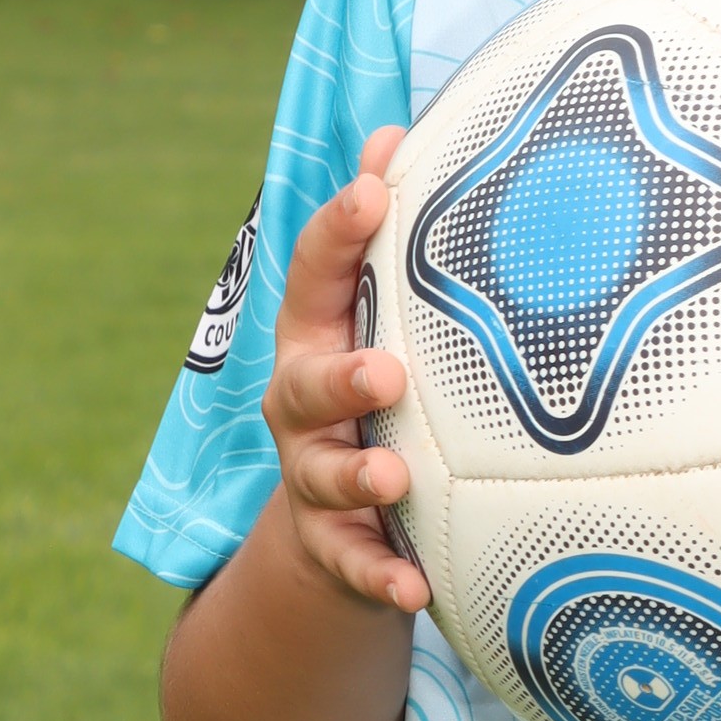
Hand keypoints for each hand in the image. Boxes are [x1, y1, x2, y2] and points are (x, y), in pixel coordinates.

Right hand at [260, 130, 426, 615]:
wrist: (342, 523)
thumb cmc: (376, 389)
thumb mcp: (380, 316)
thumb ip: (389, 239)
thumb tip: (397, 129)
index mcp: (319, 335)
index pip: (316, 275)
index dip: (339, 232)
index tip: (375, 191)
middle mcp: (303, 404)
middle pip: (304, 384)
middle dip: (341, 375)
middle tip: (387, 370)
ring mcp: (314, 478)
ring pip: (324, 476)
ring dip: (358, 475)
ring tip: (395, 476)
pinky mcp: (337, 549)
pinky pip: (355, 566)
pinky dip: (382, 578)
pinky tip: (417, 591)